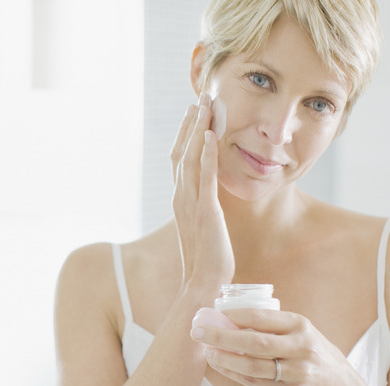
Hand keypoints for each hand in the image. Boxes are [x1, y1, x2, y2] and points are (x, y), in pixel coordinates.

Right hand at [171, 93, 233, 290]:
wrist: (204, 283)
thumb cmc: (207, 259)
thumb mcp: (203, 227)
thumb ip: (203, 209)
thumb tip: (208, 199)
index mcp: (180, 200)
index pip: (179, 159)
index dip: (185, 134)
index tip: (193, 113)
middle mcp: (180, 198)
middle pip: (181, 151)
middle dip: (191, 123)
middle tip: (199, 97)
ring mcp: (190, 204)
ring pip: (189, 158)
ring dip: (197, 129)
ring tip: (205, 105)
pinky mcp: (205, 212)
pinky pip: (204, 177)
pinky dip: (205, 154)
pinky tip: (210, 135)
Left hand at [192, 308, 362, 385]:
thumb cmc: (312, 353)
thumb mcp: (302, 332)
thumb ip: (273, 326)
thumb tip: (229, 316)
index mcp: (300, 326)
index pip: (262, 318)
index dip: (234, 315)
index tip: (213, 313)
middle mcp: (300, 348)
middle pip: (254, 342)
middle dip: (221, 336)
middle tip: (198, 331)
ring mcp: (296, 372)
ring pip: (252, 366)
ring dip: (225, 358)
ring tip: (207, 351)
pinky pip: (255, 382)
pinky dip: (233, 374)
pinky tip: (219, 366)